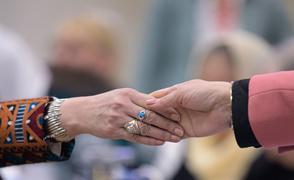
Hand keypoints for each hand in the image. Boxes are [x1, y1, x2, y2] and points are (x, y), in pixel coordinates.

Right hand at [60, 88, 183, 145]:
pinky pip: (135, 137)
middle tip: (180, 130)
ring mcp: (118, 118)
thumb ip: (138, 99)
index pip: (152, 102)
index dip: (167, 110)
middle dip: (167, 124)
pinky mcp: (114, 131)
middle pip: (151, 116)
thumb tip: (159, 103)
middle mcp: (123, 105)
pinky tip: (159, 143)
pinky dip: (148, 141)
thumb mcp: (121, 95)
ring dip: (161, 134)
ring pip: (144, 128)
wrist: (83, 112)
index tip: (179, 116)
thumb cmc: (105, 103)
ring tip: (173, 138)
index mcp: (128, 94)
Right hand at [147, 80, 231, 137]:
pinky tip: (159, 137)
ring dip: (157, 127)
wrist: (226, 106)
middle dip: (150, 117)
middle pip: (158, 113)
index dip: (146, 103)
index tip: (136, 107)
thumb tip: (147, 103)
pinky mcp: (187, 131)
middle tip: (139, 121)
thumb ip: (164, 100)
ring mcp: (180, 119)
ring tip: (147, 130)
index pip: (156, 98)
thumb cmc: (205, 93)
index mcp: (174, 93)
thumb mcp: (182, 93)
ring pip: (163, 124)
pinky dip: (166, 136)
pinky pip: (173, 135)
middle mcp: (176, 106)